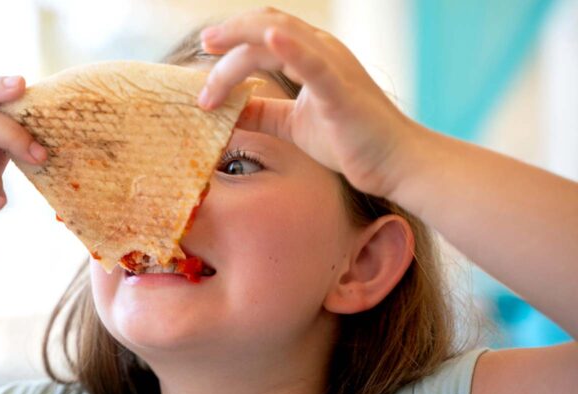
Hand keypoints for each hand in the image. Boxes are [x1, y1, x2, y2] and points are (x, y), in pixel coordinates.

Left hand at [198, 7, 420, 197]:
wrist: (394, 162)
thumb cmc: (350, 141)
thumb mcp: (293, 124)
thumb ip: (264, 113)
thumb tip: (230, 111)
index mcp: (312, 56)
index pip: (264, 35)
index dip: (233, 37)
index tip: (205, 52)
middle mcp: (323, 51)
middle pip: (265, 27)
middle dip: (229, 34)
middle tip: (202, 46)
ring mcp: (333, 66)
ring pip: (279, 37)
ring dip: (239, 46)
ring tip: (211, 49)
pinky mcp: (341, 90)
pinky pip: (314, 63)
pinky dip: (291, 47)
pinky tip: (270, 39)